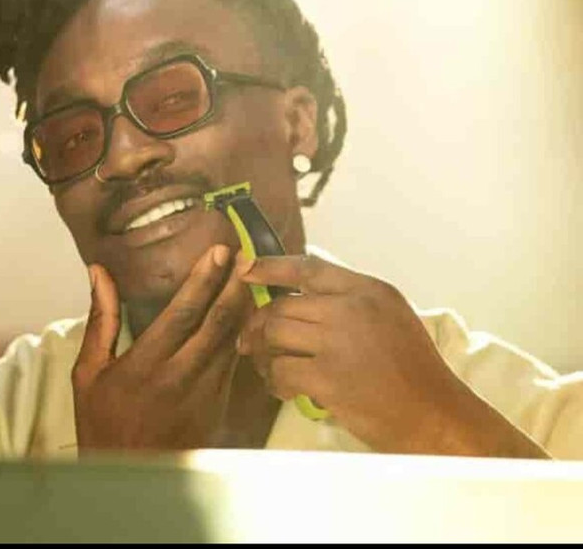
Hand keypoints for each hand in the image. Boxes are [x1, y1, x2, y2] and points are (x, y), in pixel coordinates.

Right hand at [71, 244, 250, 451]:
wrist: (130, 477)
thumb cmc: (103, 422)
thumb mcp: (89, 372)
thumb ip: (100, 319)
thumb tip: (98, 272)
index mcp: (144, 366)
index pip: (183, 313)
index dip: (205, 279)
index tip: (219, 252)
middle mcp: (179, 378)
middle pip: (217, 323)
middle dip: (235, 285)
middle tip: (247, 256)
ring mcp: (204, 395)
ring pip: (233, 342)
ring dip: (246, 307)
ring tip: (253, 277)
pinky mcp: (218, 406)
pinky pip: (235, 362)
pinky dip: (244, 334)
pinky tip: (249, 314)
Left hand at [236, 254, 549, 457]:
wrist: (436, 416)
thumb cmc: (415, 369)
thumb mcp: (391, 315)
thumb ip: (351, 300)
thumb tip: (301, 295)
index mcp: (367, 290)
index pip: (308, 268)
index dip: (271, 265)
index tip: (246, 267)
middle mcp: (351, 308)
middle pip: (283, 304)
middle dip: (258, 322)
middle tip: (250, 338)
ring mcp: (338, 342)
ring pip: (275, 334)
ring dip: (260, 351)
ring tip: (262, 363)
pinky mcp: (328, 377)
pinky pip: (281, 370)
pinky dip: (273, 380)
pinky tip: (279, 387)